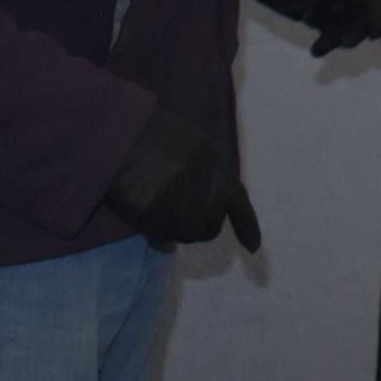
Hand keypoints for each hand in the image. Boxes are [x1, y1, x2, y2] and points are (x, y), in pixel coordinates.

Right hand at [105, 103, 262, 251]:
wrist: (127, 136)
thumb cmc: (157, 133)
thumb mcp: (195, 147)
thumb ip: (204, 176)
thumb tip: (199, 204)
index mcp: (220, 174)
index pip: (240, 205)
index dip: (248, 227)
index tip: (253, 247)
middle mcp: (209, 200)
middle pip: (209, 228)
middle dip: (197, 223)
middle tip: (175, 203)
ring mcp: (185, 216)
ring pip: (183, 235)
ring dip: (173, 227)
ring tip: (154, 198)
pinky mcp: (160, 227)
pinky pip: (161, 239)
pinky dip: (155, 233)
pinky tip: (145, 217)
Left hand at [241, 0, 380, 55]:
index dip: (376, 11)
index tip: (373, 34)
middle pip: (362, 10)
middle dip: (354, 28)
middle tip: (336, 41)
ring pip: (347, 22)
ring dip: (340, 37)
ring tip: (318, 49)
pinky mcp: (307, 9)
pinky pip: (328, 27)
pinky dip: (328, 40)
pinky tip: (316, 48)